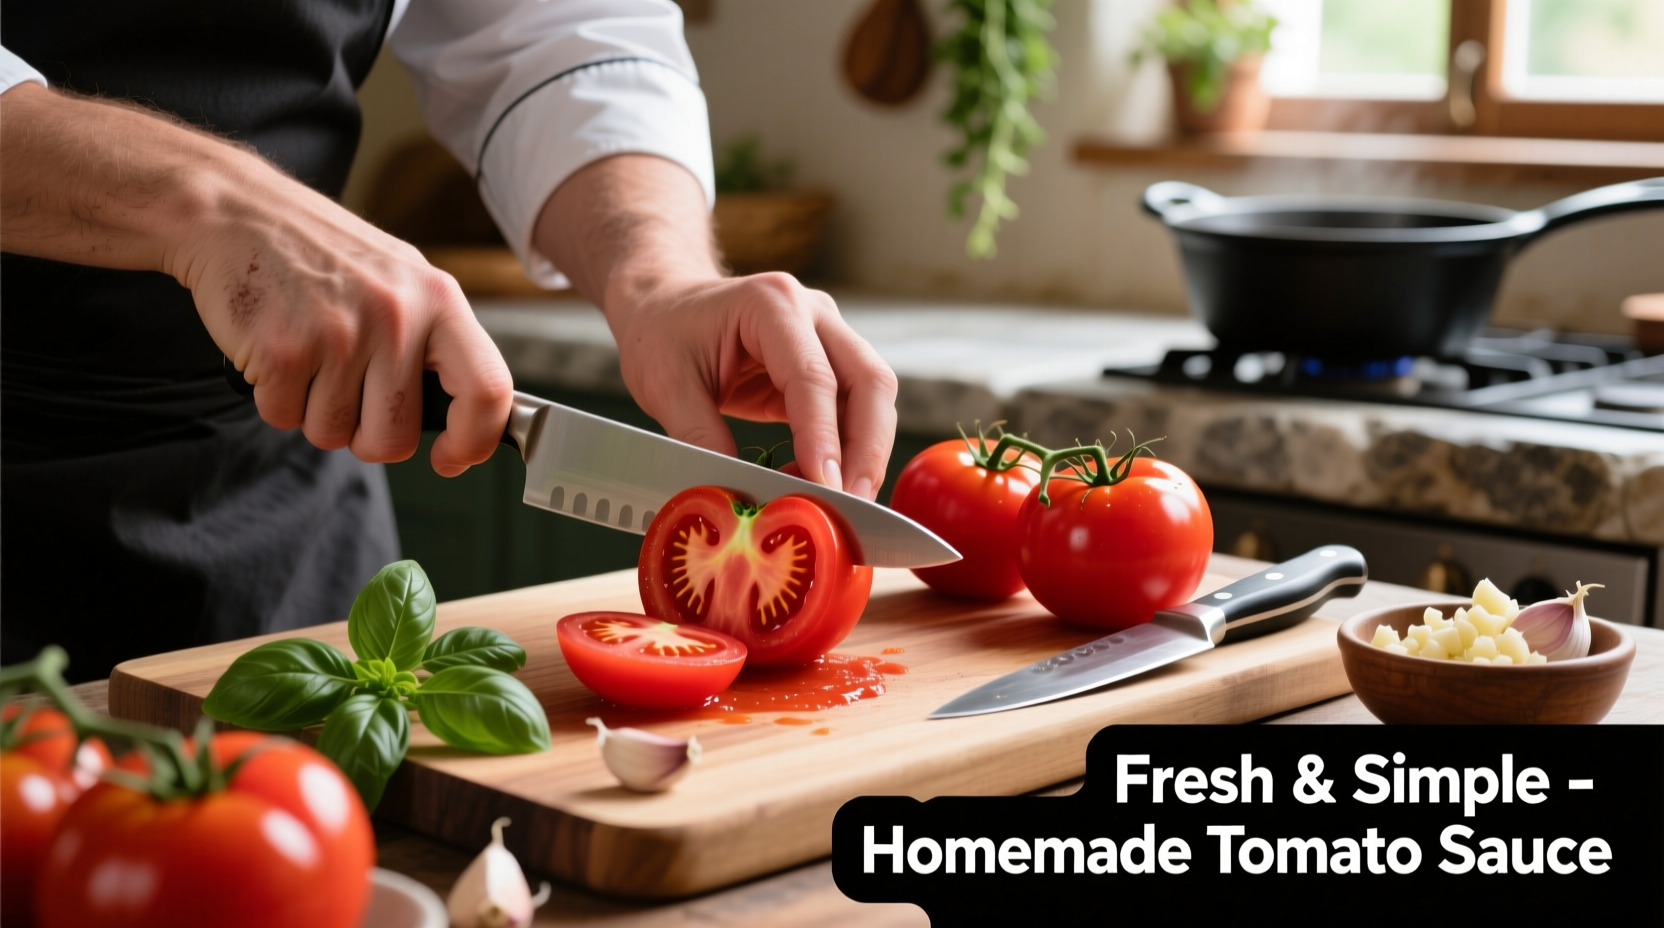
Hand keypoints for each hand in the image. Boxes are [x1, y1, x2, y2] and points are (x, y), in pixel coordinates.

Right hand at [0, 83, 511, 474]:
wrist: (235, 211)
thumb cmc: (323, 253)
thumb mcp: (402, 278)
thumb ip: (436, 341)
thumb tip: (470, 415)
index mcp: (439, 299)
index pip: (488, 390)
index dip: (474, 440)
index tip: (452, 458)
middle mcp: (397, 317)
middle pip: (395, 438)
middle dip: (367, 437)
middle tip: (347, 396)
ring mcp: (340, 335)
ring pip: (334, 434)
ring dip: (315, 412)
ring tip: (309, 354)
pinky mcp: (284, 351)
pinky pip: (285, 418)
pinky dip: (275, 398)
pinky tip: (277, 349)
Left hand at [534, 155, 897, 499]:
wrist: (664, 306)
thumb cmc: (663, 335)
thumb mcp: (666, 387)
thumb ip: (701, 438)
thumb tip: (738, 494)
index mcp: (771, 303)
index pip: (813, 376)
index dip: (823, 436)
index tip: (826, 486)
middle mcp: (813, 313)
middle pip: (869, 381)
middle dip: (867, 449)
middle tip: (852, 504)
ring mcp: (828, 336)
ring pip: (873, 397)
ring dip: (866, 453)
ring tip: (843, 503)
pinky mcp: (829, 365)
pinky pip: (855, 409)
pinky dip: (848, 450)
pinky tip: (824, 484)